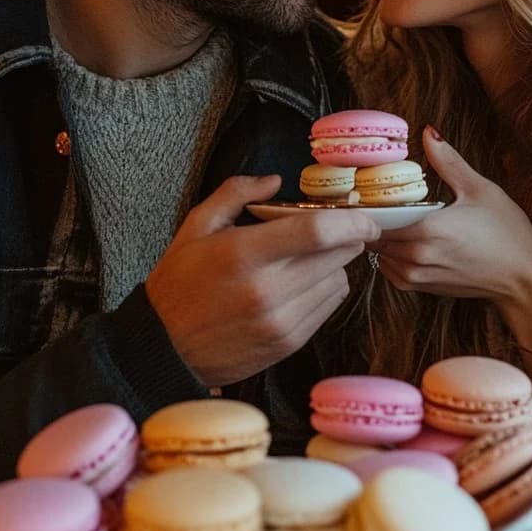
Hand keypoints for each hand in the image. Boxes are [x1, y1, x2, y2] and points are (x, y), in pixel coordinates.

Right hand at [146, 175, 379, 386]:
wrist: (165, 349)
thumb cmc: (180, 284)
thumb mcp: (196, 227)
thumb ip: (235, 194)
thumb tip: (274, 181)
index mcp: (243, 254)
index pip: (316, 233)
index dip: (351, 221)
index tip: (365, 215)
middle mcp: (267, 290)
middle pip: (336, 256)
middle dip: (346, 238)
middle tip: (335, 229)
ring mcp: (281, 321)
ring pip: (338, 281)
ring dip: (334, 265)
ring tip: (306, 259)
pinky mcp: (289, 343)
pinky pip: (329, 307)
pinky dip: (325, 289)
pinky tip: (300, 283)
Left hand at [373, 128, 531, 301]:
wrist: (524, 281)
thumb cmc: (508, 235)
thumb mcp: (480, 190)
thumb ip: (449, 162)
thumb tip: (428, 132)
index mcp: (427, 230)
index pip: (374, 219)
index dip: (363, 203)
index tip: (362, 188)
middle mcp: (416, 257)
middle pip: (372, 236)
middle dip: (370, 218)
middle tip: (372, 198)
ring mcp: (418, 276)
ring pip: (379, 255)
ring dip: (379, 237)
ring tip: (388, 216)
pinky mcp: (422, 288)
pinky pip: (390, 271)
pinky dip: (389, 256)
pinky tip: (402, 239)